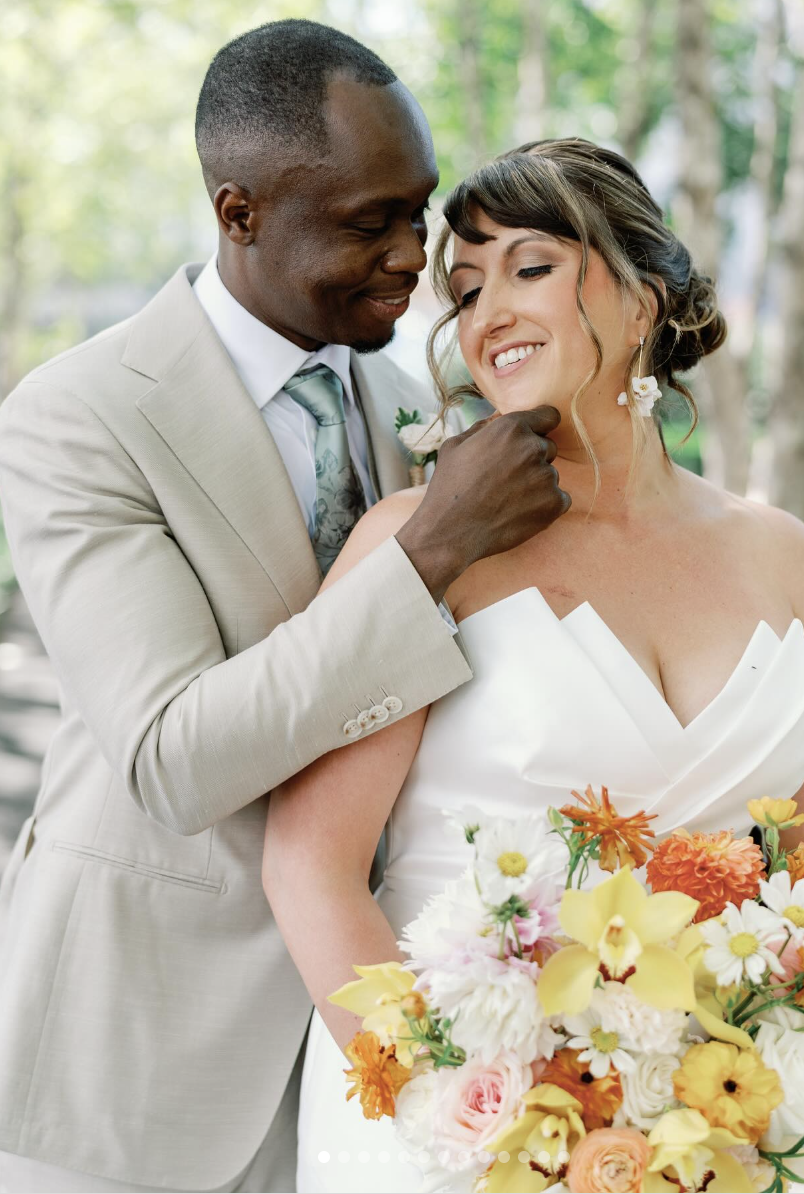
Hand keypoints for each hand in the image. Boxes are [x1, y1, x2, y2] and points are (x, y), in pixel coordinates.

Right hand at [396, 406, 569, 604]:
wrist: (449, 532)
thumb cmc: (448, 488)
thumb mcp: (455, 446)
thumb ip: (481, 428)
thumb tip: (494, 419)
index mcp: (511, 428)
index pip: (548, 416)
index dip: (540, 427)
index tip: (532, 439)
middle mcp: (533, 447)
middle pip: (549, 448)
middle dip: (533, 460)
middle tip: (507, 480)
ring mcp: (546, 476)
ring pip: (550, 476)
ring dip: (536, 485)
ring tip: (507, 500)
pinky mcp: (554, 504)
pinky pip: (560, 499)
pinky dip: (545, 506)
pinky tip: (519, 513)